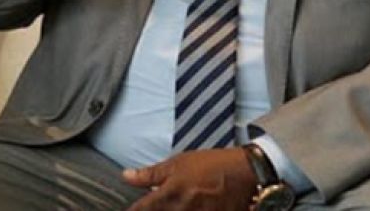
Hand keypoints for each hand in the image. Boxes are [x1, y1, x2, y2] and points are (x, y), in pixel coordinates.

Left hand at [123, 148, 256, 210]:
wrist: (243, 172)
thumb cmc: (210, 164)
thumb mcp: (177, 163)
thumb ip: (150, 174)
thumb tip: (126, 176)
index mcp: (170, 194)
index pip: (143, 208)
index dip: (134, 210)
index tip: (129, 209)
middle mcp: (182, 210)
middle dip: (154, 210)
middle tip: (164, 200)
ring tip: (179, 203)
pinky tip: (189, 207)